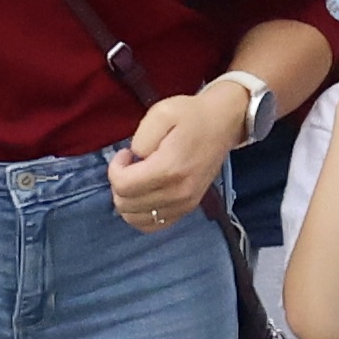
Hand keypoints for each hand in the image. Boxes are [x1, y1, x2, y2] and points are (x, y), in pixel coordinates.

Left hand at [106, 86, 239, 229]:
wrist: (223, 124)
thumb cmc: (192, 115)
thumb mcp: (161, 112)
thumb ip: (141, 138)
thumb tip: (134, 160)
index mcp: (170, 168)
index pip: (123, 185)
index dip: (115, 168)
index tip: (126, 154)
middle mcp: (178, 193)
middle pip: (126, 204)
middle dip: (119, 183)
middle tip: (131, 164)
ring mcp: (184, 204)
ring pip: (135, 219)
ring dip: (127, 199)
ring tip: (138, 178)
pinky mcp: (187, 209)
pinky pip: (152, 226)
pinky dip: (140, 214)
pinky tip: (144, 194)